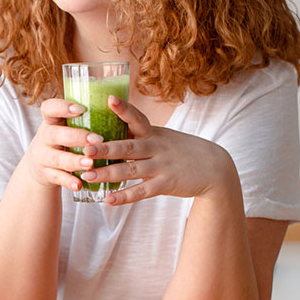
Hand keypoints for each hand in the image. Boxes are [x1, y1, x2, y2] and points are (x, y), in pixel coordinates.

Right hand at [25, 98, 103, 191]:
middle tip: (97, 139)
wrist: (41, 165)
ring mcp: (43, 156)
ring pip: (56, 158)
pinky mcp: (46, 174)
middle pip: (54, 134)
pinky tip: (79, 185)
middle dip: (76, 136)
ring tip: (90, 163)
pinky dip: (68, 182)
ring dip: (74, 161)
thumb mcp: (67, 126)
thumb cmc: (64, 140)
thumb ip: (86, 118)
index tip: (81, 108)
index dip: (62, 107)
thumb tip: (120, 104)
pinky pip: (57, 178)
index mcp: (51, 121)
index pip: (49, 108)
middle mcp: (45, 137)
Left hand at [80, 96, 233, 204]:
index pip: (137, 118)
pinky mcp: (165, 184)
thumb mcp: (163, 137)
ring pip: (130, 170)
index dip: (124, 109)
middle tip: (85, 149)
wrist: (214, 168)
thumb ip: (141, 135)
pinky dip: (124, 196)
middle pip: (128, 147)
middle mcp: (156, 148)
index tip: (109, 99)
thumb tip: (112, 125)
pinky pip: (141, 191)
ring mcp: (160, 167)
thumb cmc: (182, 151)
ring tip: (87, 176)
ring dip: (108, 174)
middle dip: (105, 148)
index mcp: (154, 133)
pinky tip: (108, 200)